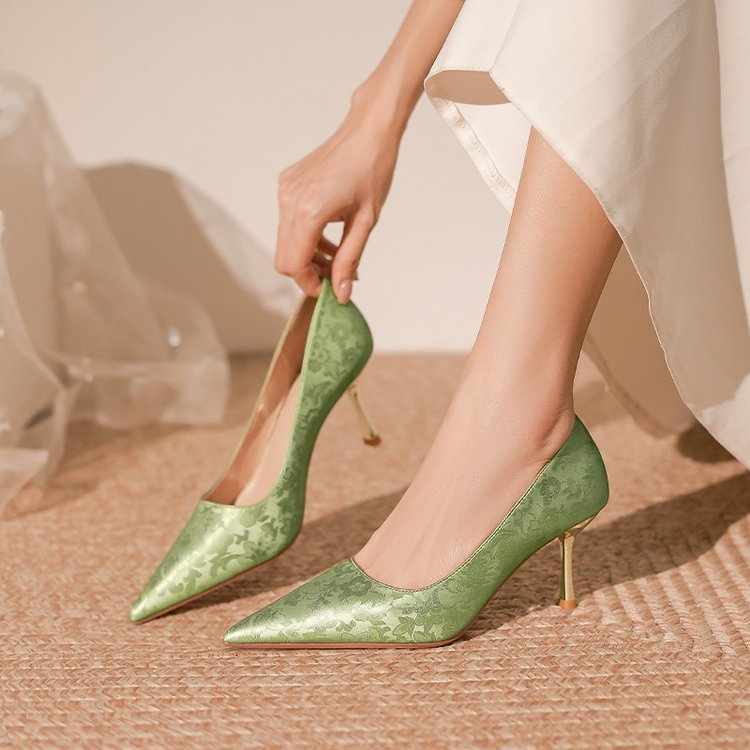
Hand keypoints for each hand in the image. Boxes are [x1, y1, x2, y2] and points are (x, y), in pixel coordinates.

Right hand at [274, 106, 399, 302]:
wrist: (368, 130)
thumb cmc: (373, 171)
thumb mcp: (366, 222)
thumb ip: (350, 260)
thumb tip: (342, 293)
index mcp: (309, 212)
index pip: (294, 265)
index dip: (310, 284)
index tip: (330, 291)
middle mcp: (289, 201)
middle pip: (284, 258)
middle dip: (307, 273)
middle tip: (335, 276)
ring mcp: (285, 191)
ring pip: (286, 242)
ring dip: (308, 256)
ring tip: (338, 258)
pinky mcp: (286, 184)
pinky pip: (288, 223)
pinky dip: (306, 237)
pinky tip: (330, 237)